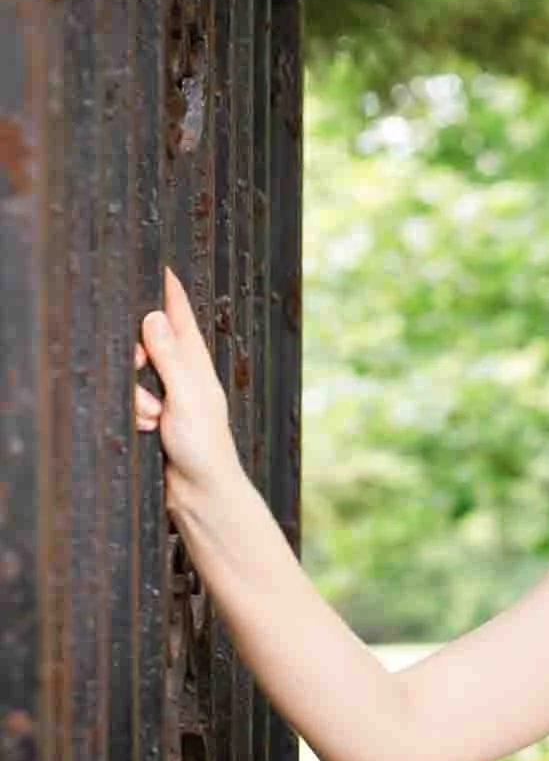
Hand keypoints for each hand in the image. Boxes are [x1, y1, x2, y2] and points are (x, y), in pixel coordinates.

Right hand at [133, 266, 238, 503]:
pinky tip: (146, 429)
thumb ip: (169, 357)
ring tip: (152, 417)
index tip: (163, 267)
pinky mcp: (157, 419)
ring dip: (138, 396)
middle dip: (138, 359)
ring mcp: (171, 398)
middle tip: (138, 371)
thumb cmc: (204, 445)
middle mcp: (185, 377)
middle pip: (149, 346)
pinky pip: (133, 404)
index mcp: (198, 365)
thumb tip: (154, 317)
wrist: (201, 492)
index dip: (171, 294)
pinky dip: (135, 415)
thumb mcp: (186, 396)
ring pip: (136, 378)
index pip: (182, 319)